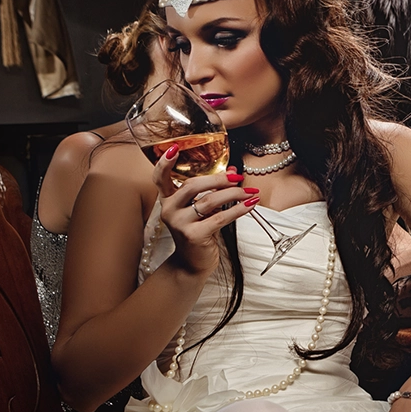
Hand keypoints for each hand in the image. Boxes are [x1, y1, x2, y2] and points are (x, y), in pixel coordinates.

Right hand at [154, 158, 256, 276]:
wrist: (192, 263)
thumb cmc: (197, 232)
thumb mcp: (202, 209)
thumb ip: (213, 190)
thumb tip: (232, 171)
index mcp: (168, 200)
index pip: (160, 178)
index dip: (165, 163)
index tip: (175, 147)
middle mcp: (169, 210)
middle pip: (193, 186)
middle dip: (218, 179)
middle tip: (238, 177)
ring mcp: (179, 224)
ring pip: (209, 201)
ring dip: (233, 194)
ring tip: (250, 192)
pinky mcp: (194, 235)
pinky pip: (220, 217)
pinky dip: (238, 209)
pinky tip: (250, 204)